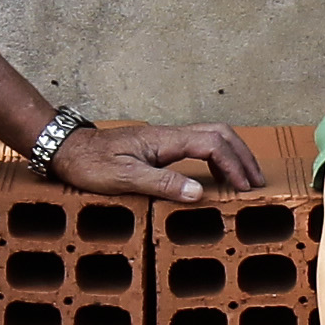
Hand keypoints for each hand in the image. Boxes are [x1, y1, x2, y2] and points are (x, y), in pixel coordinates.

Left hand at [52, 120, 266, 202]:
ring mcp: (164, 139)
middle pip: (218, 132)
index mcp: (164, 140)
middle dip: (242, 154)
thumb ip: (162, 184)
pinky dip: (216, 157)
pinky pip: (197, 145)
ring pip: (210, 136)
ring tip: (244, 179)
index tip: (244, 187)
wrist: (68, 150)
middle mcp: (168, 135)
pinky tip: (216, 176)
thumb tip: (198, 192)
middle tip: (256, 180)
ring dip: (231, 154)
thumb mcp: (124, 178)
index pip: (211, 144)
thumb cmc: (91, 164)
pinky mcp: (159, 147)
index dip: (232, 164)